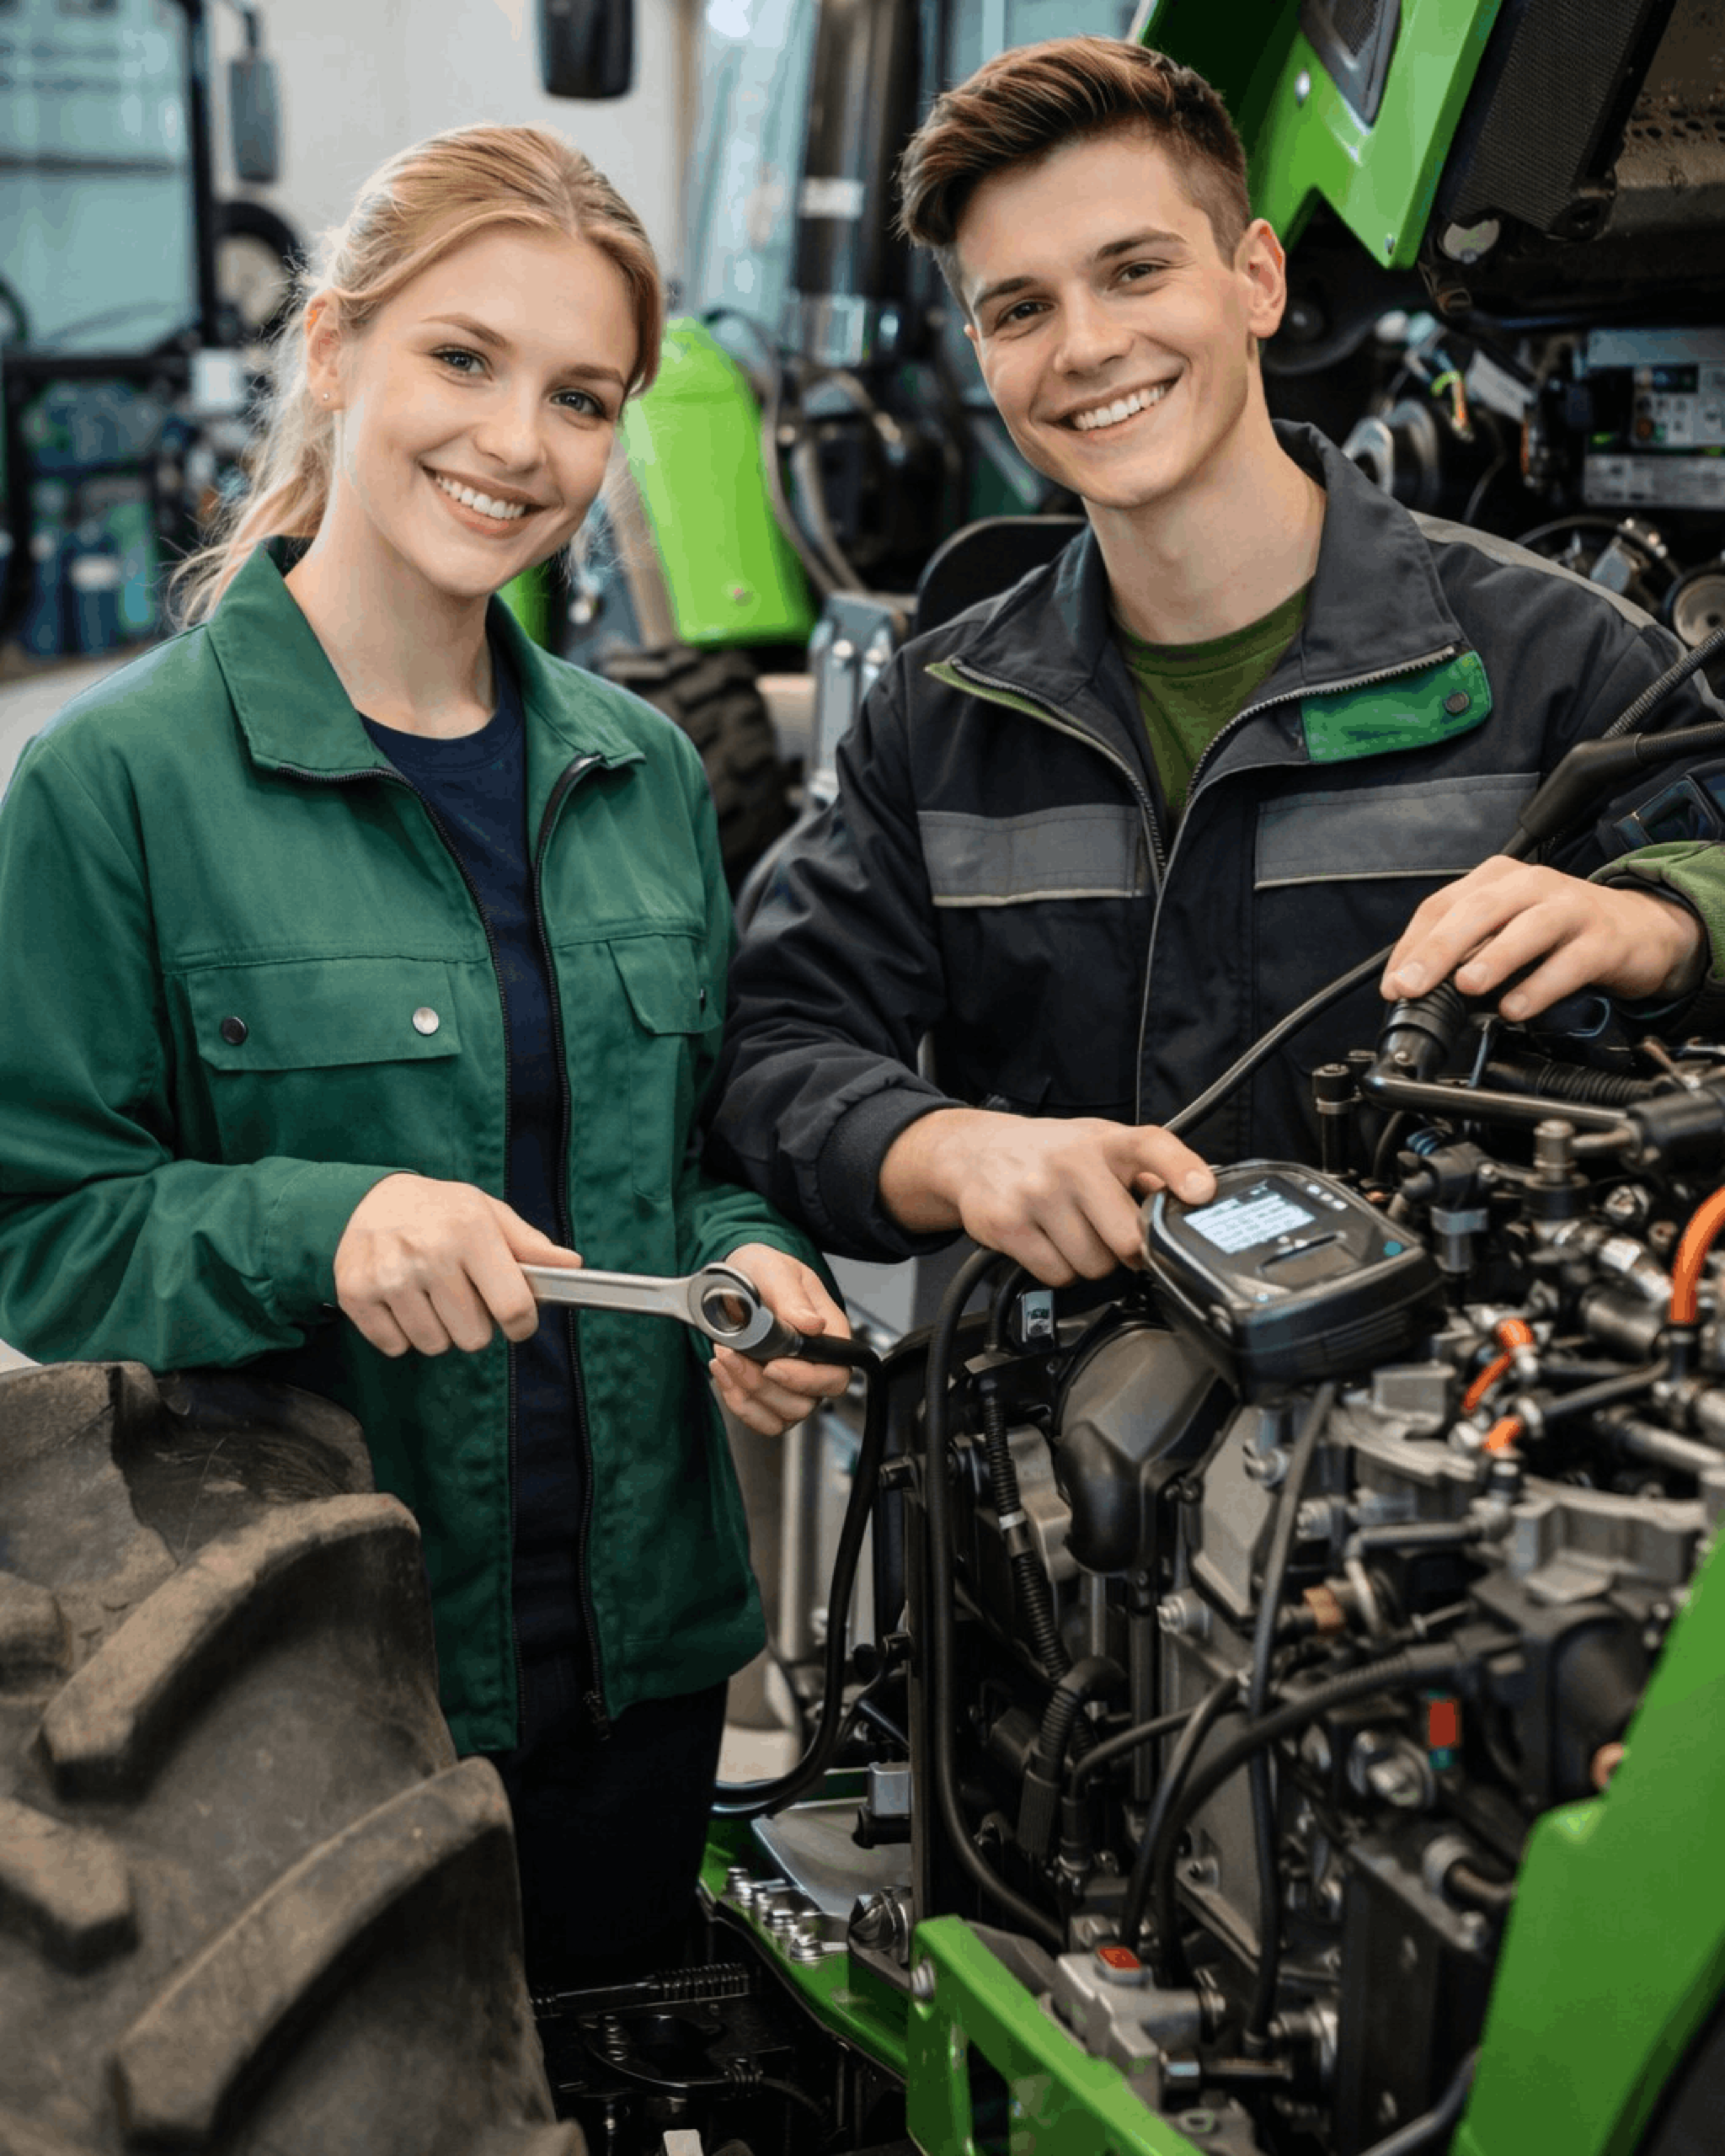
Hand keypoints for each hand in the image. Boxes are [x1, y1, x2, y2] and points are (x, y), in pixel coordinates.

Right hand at [334, 1173, 580, 1356]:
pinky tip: (402, 1302)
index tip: (518, 1322)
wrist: (368, 1200)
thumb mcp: (487, 1213)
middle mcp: (429, 1252)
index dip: (522, 1325)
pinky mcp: (356, 1294)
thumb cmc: (439, 1211)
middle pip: (474, 1337)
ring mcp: (389, 1275)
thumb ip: (529, 1244)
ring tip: (431, 1296)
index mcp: (470, 1230)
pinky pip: (395, 1347)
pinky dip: (402, 1334)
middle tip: (462, 1296)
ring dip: (438, 1330)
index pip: (512, 1306)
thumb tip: (571, 1265)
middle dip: (475, 1324)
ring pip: (434, 1345)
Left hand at [708, 1243, 852, 1436]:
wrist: (736, 1279)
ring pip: (781, 1416)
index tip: (772, 1365)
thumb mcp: (776, 1271)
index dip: (806, 1379)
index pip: (834, 1376)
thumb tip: (813, 1324)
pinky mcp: (768, 1396)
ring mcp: (792, 1385)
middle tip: (734, 1352)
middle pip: (804, 1402)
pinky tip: (723, 1370)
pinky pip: (759, 1417)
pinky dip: (736, 1400)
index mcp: (830, 1335)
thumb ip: (793, 1298)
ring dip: (746, 1392)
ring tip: (724, 1357)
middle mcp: (815, 1366)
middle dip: (763, 1385)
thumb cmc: (764, 1272)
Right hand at [880, 1107, 1216, 1286]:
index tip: (1201, 1192)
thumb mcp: (1099, 1145)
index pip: (1151, 1146)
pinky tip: (1049, 1243)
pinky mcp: (1007, 1224)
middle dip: (1129, 1251)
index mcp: (1105, 1142)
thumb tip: (1193, 1204)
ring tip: (1074, 1234)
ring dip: (1091, 1262)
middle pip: (1128, 1238)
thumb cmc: (1050, 1154)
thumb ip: (1146, 1171)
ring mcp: (1036, 1193)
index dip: (1181, 1169)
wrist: (974, 1152)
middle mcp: (1071, 1163)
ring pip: (1094, 1265)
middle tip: (1116, 1237)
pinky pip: (1058, 1275)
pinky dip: (1059, 1269)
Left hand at [1380, 856, 1706, 1017]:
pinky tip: (1516, 1008)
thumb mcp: (1506, 929)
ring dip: (1493, 959)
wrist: (1640, 928)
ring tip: (1467, 986)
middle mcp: (1531, 885)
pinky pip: (1569, 962)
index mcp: (1497, 879)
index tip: (1394, 984)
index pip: (1442, 906)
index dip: (1412, 947)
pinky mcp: (1603, 938)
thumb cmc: (1562, 930)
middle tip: (1412, 986)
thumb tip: (1416, 985)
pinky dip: (1540, 986)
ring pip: (1526, 928)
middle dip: (1438, 950)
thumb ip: (1465, 950)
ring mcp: (1570, 908)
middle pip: (1477, 911)